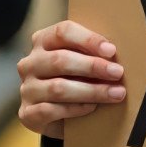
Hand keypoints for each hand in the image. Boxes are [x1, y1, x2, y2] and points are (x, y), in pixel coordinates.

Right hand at [18, 20, 125, 138]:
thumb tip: (118, 54)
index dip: (88, 40)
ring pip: (58, 88)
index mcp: (43, 41)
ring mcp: (27, 89)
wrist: (58, 114)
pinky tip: (92, 108)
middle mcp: (30, 63)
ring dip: (91, 91)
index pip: (63, 32)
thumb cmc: (76, 79)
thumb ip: (93, 53)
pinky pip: (51, 110)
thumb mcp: (83, 61)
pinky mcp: (27, 113)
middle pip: (60, 59)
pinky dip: (76, 109)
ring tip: (115, 93)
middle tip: (118, 73)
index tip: (112, 51)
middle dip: (93, 66)